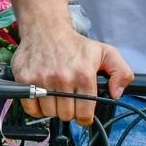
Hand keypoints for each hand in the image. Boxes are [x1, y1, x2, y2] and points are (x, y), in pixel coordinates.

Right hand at [11, 27, 132, 125]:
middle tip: (68, 98)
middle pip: (66, 116)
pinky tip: (43, 97)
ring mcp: (41, 79)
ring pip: (49, 113)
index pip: (85, 114)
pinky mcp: (24, 79)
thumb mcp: (105, 52)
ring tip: (56, 95)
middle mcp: (62, 78)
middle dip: (69, 111)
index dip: (85, 116)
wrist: (45, 28)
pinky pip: (31, 109)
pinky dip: (36, 108)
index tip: (82, 110)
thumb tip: (116, 94)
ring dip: (53, 109)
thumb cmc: (74, 44)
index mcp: (84, 75)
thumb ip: (121, 73)